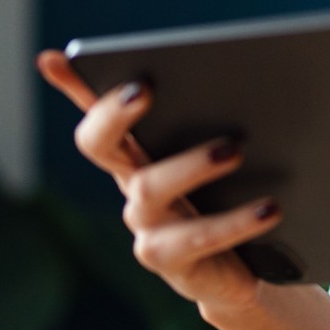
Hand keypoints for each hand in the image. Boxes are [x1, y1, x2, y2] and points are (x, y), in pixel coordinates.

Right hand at [36, 49, 278, 316]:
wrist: (246, 270)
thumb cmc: (233, 197)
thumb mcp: (224, 152)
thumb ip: (222, 113)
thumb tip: (257, 66)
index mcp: (137, 153)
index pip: (97, 112)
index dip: (71, 87)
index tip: (58, 58)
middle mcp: (130, 185)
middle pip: (99, 144)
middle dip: (114, 113)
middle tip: (147, 88)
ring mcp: (146, 225)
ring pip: (150, 187)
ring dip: (192, 164)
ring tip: (235, 148)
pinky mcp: (173, 262)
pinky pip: (197, 238)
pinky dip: (236, 221)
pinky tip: (271, 206)